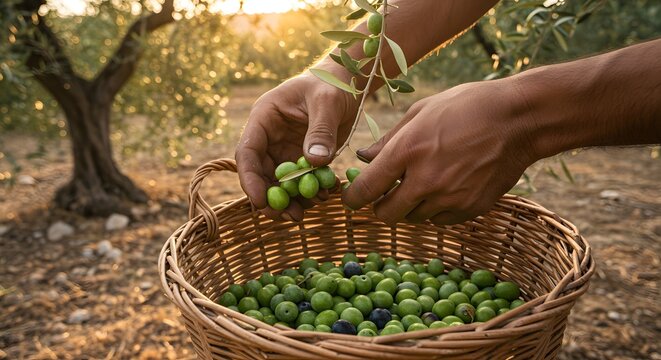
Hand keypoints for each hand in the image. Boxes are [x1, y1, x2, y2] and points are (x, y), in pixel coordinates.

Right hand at [236, 71, 358, 220]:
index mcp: (263, 118)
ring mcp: (285, 150)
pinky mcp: (303, 159)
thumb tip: (314, 163)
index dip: (250, 179)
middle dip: (272, 198)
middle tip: (289, 216)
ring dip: (292, 200)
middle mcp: (270, 138)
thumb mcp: (327, 102)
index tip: (261, 202)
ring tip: (309, 209)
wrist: (346, 83)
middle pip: (261, 174)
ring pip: (280, 183)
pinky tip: (324, 196)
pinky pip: (301, 182)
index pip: (247, 153)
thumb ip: (320, 130)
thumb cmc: (332, 84)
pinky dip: (309, 193)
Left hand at [342, 80, 535, 225]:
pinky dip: (436, 211)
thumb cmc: (468, 106)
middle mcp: (425, 180)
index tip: (353, 198)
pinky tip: (444, 190)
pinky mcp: (470, 208)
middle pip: (386, 214)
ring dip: (410, 207)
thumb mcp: (421, 111)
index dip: (353, 198)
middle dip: (381, 207)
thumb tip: (364, 158)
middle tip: (385, 195)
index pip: (366, 189)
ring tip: (422, 185)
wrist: (519, 119)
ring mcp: (449, 198)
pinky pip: (441, 221)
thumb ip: (388, 140)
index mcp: (407, 151)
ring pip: (414, 219)